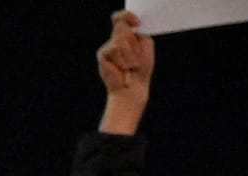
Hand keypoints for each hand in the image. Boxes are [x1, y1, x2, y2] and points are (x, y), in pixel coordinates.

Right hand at [97, 10, 152, 135]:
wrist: (133, 88)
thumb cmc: (140, 70)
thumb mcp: (145, 45)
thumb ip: (137, 34)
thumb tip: (126, 28)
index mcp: (126, 36)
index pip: (121, 18)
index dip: (127, 16)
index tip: (137, 23)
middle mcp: (114, 40)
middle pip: (122, 26)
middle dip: (133, 42)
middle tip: (135, 59)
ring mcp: (107, 48)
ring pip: (120, 38)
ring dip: (130, 53)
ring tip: (130, 65)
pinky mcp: (102, 55)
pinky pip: (115, 48)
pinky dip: (123, 58)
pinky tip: (123, 68)